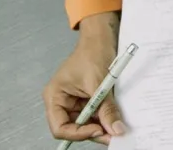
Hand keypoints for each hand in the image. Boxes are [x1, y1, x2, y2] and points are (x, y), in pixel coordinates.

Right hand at [44, 12, 125, 145]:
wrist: (102, 38)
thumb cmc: (92, 52)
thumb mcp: (99, 83)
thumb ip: (106, 108)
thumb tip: (115, 129)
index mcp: (55, 97)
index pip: (59, 127)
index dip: (78, 133)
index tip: (99, 130)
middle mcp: (62, 102)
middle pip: (74, 128)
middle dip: (93, 131)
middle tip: (113, 134)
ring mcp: (75, 102)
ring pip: (86, 124)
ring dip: (101, 126)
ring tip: (116, 127)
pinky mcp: (87, 100)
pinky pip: (95, 115)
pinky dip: (105, 118)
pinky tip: (115, 119)